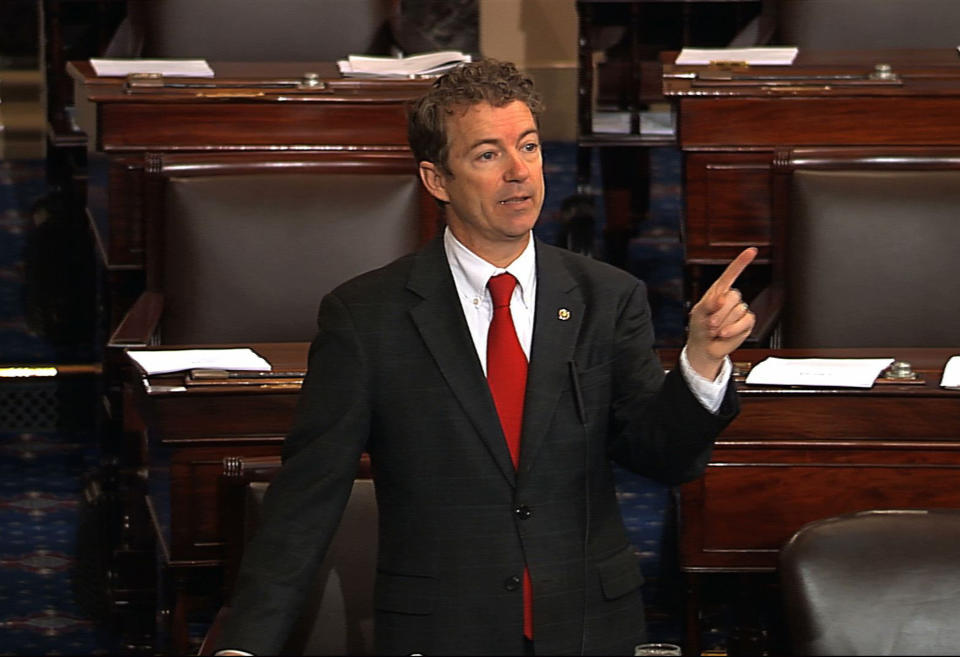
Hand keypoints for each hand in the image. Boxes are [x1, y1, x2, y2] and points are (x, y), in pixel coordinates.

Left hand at [685, 247, 756, 379]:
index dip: (741, 262)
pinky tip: (724, 333)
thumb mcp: (698, 313)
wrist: (704, 346)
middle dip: (718, 312)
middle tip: (709, 323)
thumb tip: (721, 298)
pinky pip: (745, 321)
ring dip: (722, 323)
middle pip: (732, 296)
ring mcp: (741, 309)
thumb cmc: (699, 327)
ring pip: (737, 310)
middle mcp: (732, 298)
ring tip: (715, 329)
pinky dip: (733, 329)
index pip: (731, 274)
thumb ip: (708, 304)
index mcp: (719, 291)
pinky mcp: (747, 322)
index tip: (752, 250)